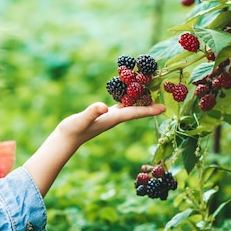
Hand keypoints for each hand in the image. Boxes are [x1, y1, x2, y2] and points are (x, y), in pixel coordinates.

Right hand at [24, 102, 164, 195]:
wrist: (66, 139)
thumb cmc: (74, 129)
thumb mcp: (82, 119)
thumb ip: (92, 112)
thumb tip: (103, 106)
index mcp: (113, 118)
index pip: (134, 113)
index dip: (149, 110)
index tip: (163, 108)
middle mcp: (114, 118)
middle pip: (136, 110)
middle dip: (149, 103)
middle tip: (162, 95)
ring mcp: (110, 117)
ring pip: (129, 107)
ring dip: (139, 100)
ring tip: (150, 91)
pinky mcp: (104, 115)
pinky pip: (120, 105)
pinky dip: (126, 98)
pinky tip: (128, 93)